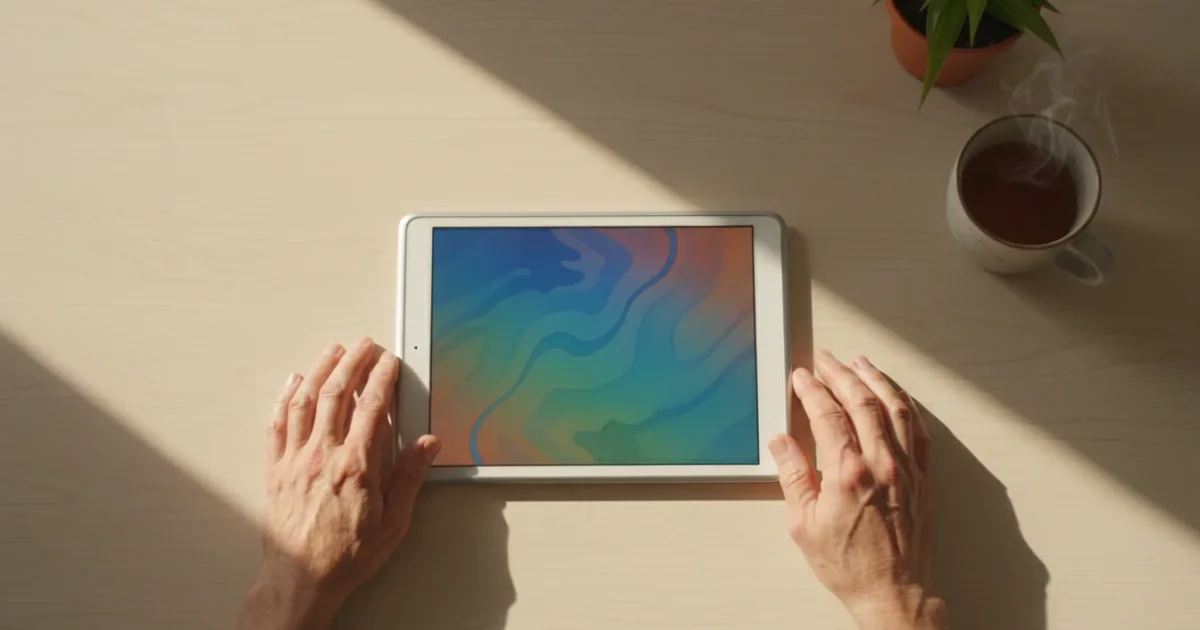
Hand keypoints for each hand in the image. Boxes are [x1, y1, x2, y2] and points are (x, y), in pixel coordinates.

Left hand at [238, 338, 440, 629]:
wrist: (301, 579)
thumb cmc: (347, 556)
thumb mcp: (393, 522)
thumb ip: (410, 477)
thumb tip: (427, 444)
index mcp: (356, 466)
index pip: (372, 407)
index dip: (382, 378)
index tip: (389, 362)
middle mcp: (323, 455)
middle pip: (337, 393)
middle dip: (353, 362)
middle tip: (364, 345)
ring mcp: (296, 460)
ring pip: (306, 401)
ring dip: (320, 370)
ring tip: (332, 350)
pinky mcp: (276, 470)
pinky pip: (278, 424)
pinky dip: (285, 398)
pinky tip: (292, 383)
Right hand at [769, 351, 943, 629]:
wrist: (894, 593)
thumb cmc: (850, 565)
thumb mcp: (804, 524)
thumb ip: (793, 476)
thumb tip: (781, 442)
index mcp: (849, 474)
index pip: (828, 415)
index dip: (812, 390)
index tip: (802, 377)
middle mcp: (883, 464)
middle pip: (862, 401)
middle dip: (841, 374)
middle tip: (826, 360)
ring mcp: (908, 469)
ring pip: (895, 408)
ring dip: (876, 379)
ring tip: (861, 363)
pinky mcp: (924, 478)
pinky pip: (918, 430)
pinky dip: (905, 405)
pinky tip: (895, 396)